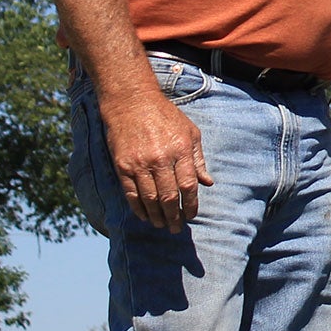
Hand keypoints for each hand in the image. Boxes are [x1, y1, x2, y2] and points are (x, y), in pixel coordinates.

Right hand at [98, 88, 211, 232]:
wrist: (132, 102)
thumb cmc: (165, 116)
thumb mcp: (190, 132)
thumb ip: (198, 159)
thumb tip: (207, 183)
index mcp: (181, 150)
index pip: (188, 185)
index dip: (191, 205)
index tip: (191, 216)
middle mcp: (161, 158)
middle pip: (169, 196)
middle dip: (174, 216)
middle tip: (176, 228)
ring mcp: (140, 163)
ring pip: (150, 198)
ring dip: (157, 216)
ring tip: (162, 225)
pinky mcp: (123, 165)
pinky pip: (131, 193)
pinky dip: (138, 208)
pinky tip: (144, 216)